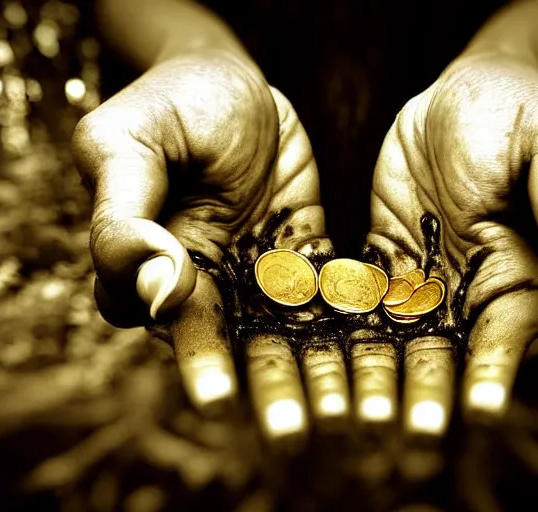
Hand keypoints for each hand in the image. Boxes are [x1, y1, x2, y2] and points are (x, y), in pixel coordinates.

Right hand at [71, 49, 340, 441]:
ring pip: (279, 330)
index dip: (190, 354)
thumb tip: (151, 288)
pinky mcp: (300, 254)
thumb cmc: (170, 102)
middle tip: (291, 436)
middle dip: (259, 390)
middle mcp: (199, 276)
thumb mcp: (130, 142)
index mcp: (146, 257)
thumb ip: (125, 215)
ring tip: (345, 418)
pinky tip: (381, 362)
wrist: (231, 78)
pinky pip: (325, 295)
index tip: (217, 392)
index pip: (161, 320)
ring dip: (309, 375)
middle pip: (226, 343)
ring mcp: (252, 269)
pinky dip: (351, 327)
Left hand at [365, 51, 537, 434]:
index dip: (490, 370)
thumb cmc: (510, 113)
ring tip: (340, 410)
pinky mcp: (376, 263)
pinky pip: (352, 300)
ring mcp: (417, 279)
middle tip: (393, 428)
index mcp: (518, 270)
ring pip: (390, 335)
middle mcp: (465, 289)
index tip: (471, 410)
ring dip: (368, 372)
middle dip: (420, 389)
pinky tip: (306, 357)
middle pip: (442, 350)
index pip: (505, 332)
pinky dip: (333, 327)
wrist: (452, 100)